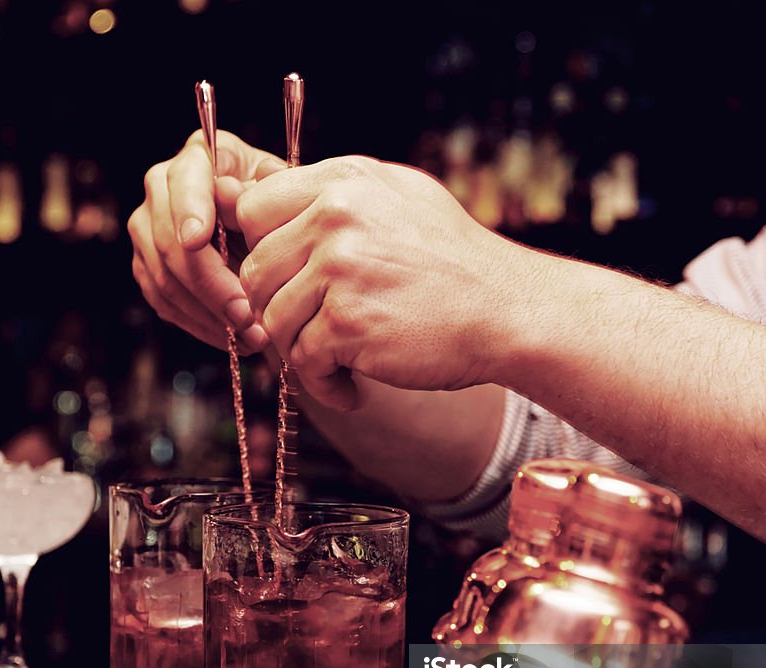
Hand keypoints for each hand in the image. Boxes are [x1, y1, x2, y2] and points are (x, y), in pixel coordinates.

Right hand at [128, 130, 280, 352]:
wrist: (267, 230)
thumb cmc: (279, 207)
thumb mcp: (284, 193)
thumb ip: (265, 192)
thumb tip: (232, 195)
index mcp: (197, 159)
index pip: (183, 181)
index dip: (188, 210)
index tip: (197, 239)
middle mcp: (161, 189)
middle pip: (170, 241)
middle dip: (211, 286)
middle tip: (248, 317)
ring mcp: (148, 230)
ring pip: (165, 279)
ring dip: (210, 315)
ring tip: (252, 337)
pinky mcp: (148, 267)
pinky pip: (165, 303)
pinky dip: (200, 325)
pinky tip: (232, 339)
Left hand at [235, 156, 519, 408]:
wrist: (510, 312)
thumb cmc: (456, 265)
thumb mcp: (400, 200)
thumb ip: (335, 198)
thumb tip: (257, 202)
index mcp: (345, 182)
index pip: (256, 209)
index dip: (263, 251)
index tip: (288, 283)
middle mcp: (337, 216)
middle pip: (255, 271)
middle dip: (276, 310)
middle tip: (309, 335)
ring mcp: (341, 268)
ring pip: (272, 319)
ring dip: (298, 353)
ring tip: (335, 365)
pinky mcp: (348, 322)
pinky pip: (302, 360)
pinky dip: (322, 384)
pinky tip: (350, 388)